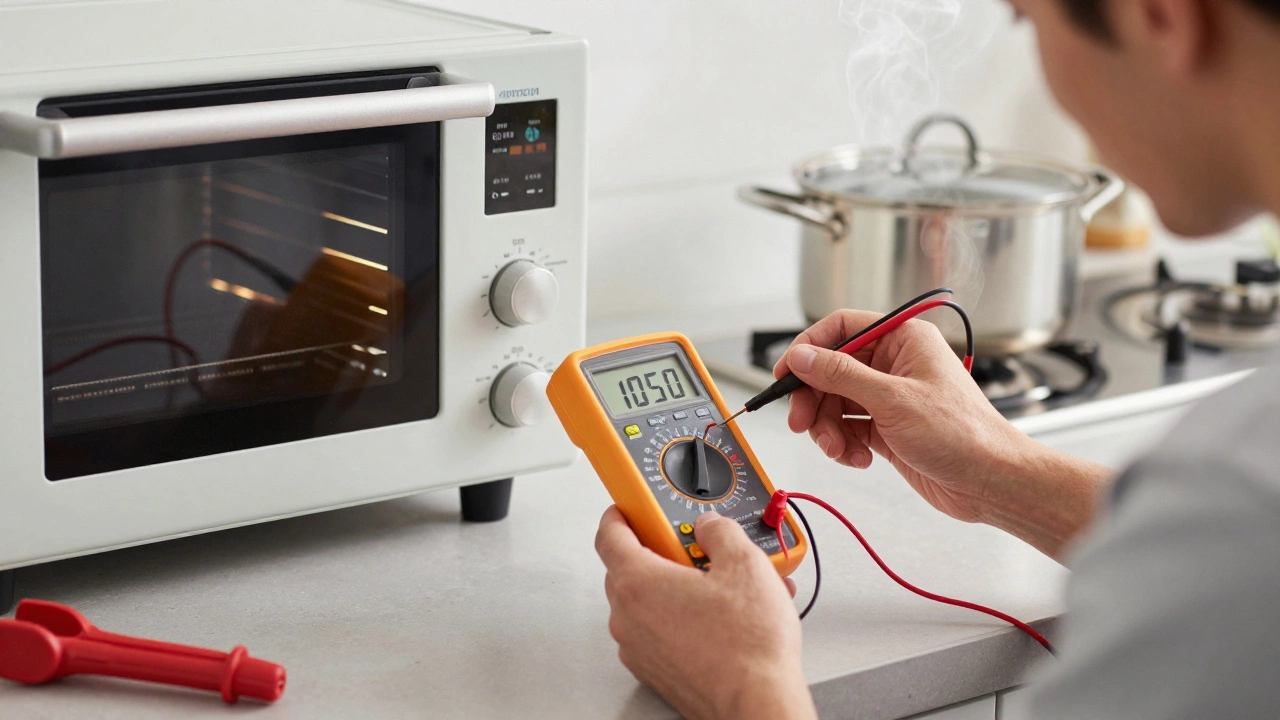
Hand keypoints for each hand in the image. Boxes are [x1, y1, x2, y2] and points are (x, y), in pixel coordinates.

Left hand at [595, 507, 817, 719]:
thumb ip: (721, 531)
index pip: (609, 534)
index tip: (631, 505)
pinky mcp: (656, 671)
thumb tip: (712, 526)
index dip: (621, 513)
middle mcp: (628, 618)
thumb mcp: (745, 564)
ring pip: (647, 602)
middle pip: (629, 567)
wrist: (757, 702)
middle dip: (660, 551)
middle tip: (692, 545)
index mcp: (638, 583)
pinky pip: (660, 631)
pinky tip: (721, 616)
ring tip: (722, 586)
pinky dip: (682, 618)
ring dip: (676, 587)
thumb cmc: (747, 647)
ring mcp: (639, 648)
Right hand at [776, 309, 1025, 522]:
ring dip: (828, 429)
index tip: (786, 372)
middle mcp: (895, 364)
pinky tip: (858, 458)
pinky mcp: (887, 427)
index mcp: (903, 340)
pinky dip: (844, 444)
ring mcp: (890, 397)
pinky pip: (848, 428)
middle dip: (814, 399)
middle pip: (831, 370)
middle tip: (801, 422)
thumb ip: (841, 375)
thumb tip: (802, 357)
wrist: (990, 481)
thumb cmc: (963, 434)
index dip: (809, 347)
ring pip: (835, 403)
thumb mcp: (892, 399)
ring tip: (838, 449)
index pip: (842, 327)